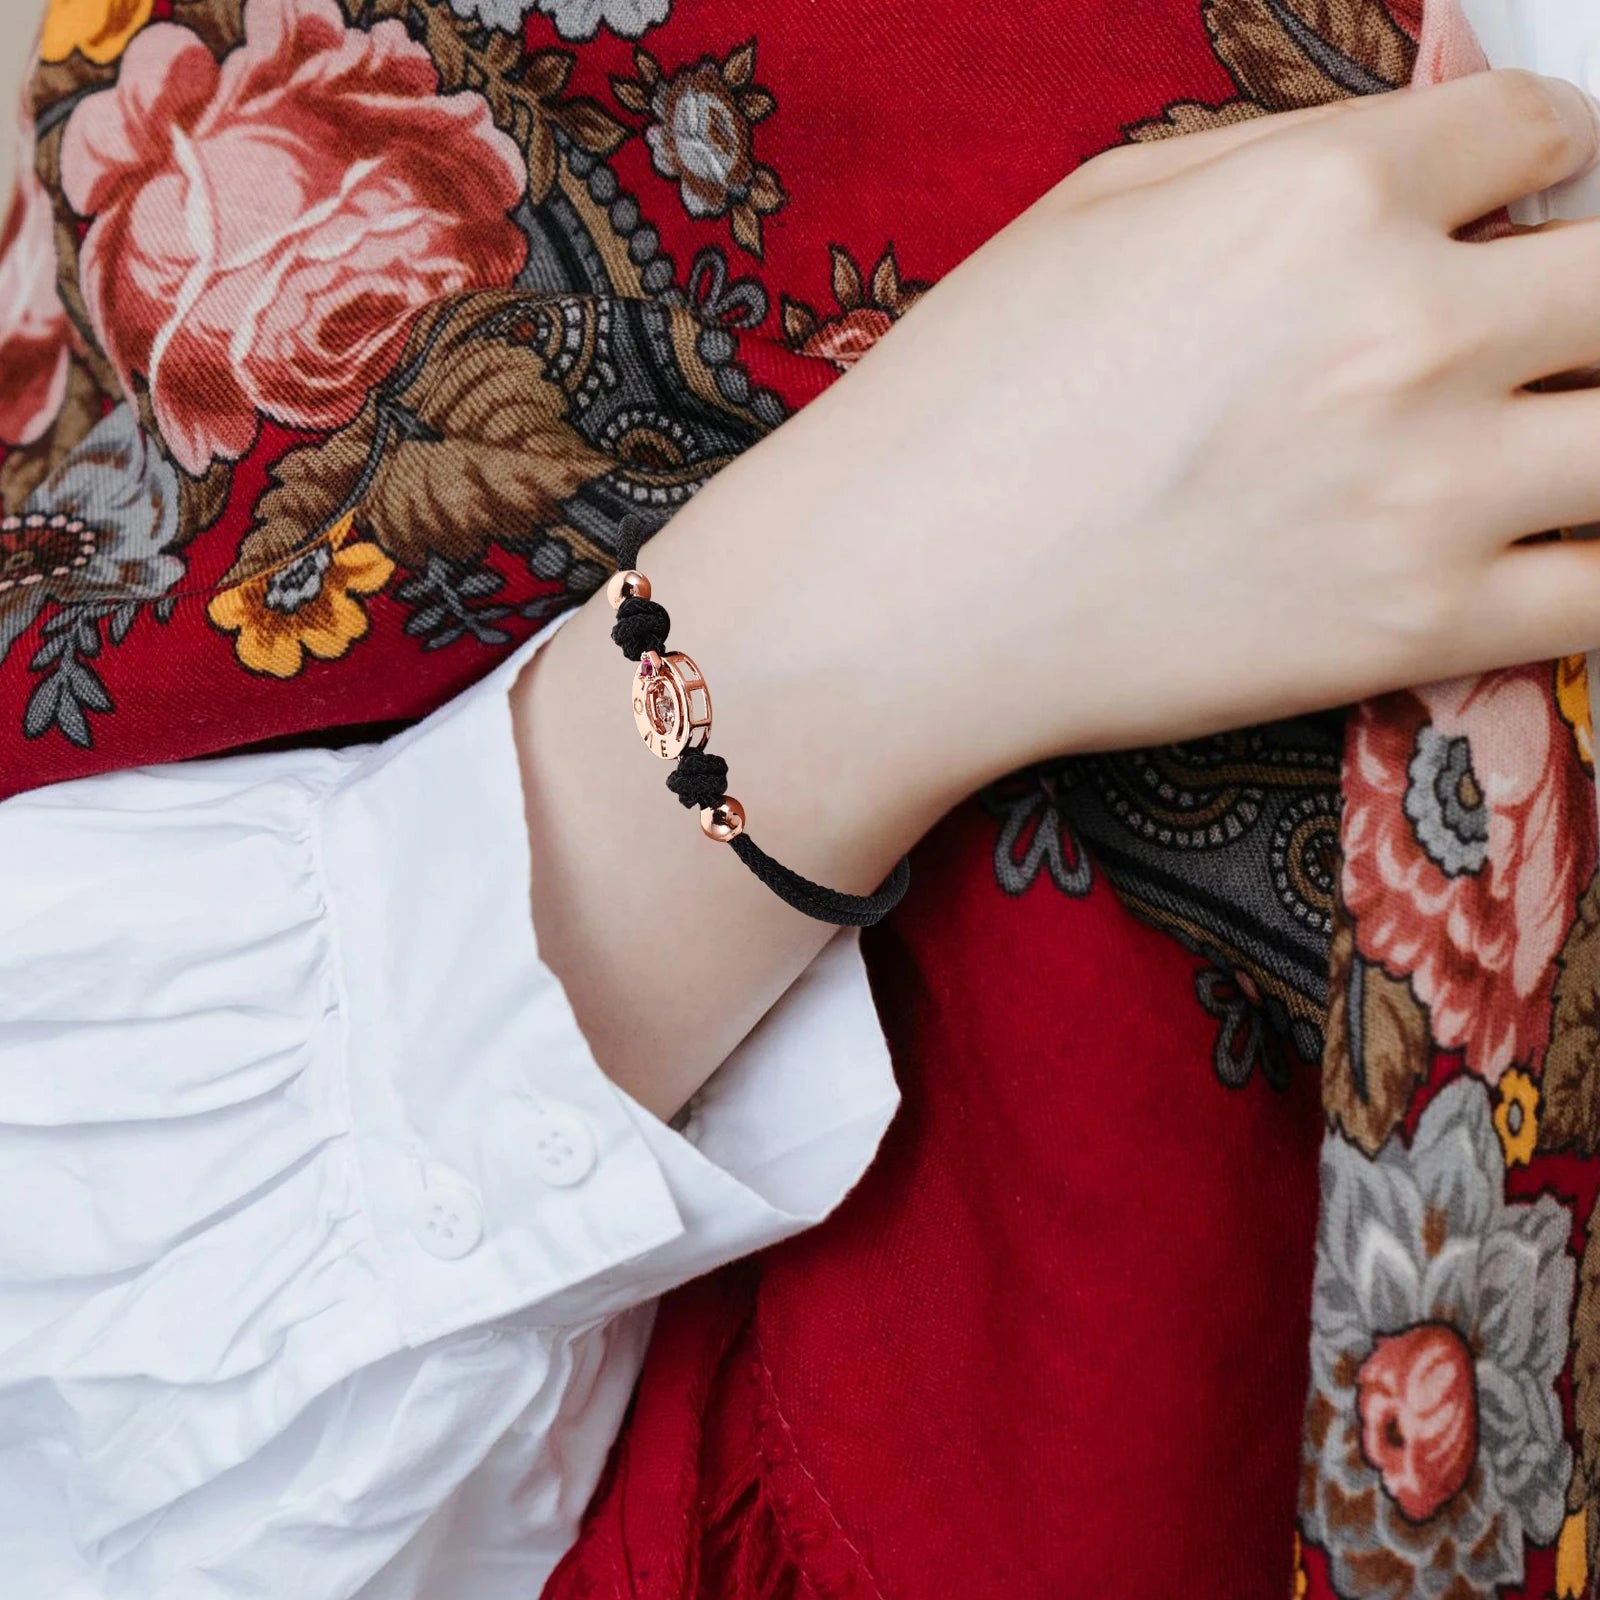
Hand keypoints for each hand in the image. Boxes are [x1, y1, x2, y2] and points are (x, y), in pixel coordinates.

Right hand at [518, 70, 1599, 1112]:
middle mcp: (1409, 327)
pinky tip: (1538, 554)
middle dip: (1585, 299)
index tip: (1506, 216)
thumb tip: (1424, 161)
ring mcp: (1427, 488)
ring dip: (1591, 431)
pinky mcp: (1419, 628)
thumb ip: (1289, 160)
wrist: (896, 602)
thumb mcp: (1101, 209)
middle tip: (1524, 342)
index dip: (1535, 169)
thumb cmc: (964, 398)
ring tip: (1530, 449)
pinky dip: (1590, 568)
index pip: (1543, 131)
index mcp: (1329, 195)